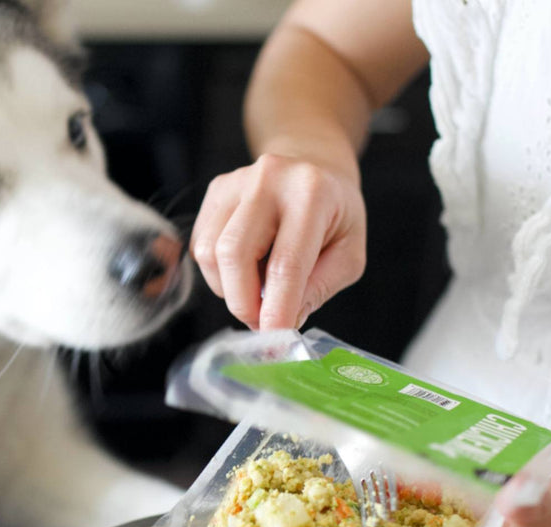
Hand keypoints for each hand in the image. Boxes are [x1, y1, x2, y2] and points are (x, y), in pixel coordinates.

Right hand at [190, 153, 366, 329]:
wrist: (313, 165)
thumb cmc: (336, 214)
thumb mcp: (350, 253)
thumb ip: (320, 288)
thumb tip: (284, 321)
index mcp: (311, 193)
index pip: (286, 263)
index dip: (277, 308)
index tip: (275, 338)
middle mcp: (269, 179)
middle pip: (234, 254)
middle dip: (243, 302)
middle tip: (261, 322)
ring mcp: (236, 182)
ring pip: (210, 253)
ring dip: (230, 288)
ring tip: (258, 289)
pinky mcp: (215, 190)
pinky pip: (200, 245)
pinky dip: (219, 272)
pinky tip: (245, 268)